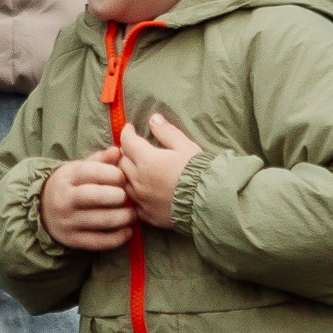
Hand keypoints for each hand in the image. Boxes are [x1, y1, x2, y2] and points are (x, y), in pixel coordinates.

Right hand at [41, 149, 135, 251]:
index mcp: (67, 177)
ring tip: (133, 214)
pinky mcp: (73, 240)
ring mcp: (68, 221)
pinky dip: (117, 238)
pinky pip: (99, 242)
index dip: (113, 174)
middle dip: (118, 196)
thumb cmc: (71, 186)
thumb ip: (100, 160)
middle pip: (96, 196)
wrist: (43, 210)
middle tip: (129, 196)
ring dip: (123, 217)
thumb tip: (118, 151)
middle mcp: (65, 199)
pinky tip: (128, 231)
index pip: (92, 172)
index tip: (123, 177)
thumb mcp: (79, 169)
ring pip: (100, 220)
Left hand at [118, 110, 201, 227]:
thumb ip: (167, 132)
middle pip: (122, 163)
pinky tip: (143, 191)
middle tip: (133, 148)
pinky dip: (135, 194)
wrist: (210, 202)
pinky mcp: (148, 214)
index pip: (127, 142)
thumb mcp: (185, 146)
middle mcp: (139, 180)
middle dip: (126, 153)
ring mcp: (142, 199)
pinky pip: (134, 202)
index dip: (127, 133)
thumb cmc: (199, 171)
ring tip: (136, 169)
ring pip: (124, 183)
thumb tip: (153, 118)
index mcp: (147, 160)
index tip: (130, 128)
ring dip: (128, 174)